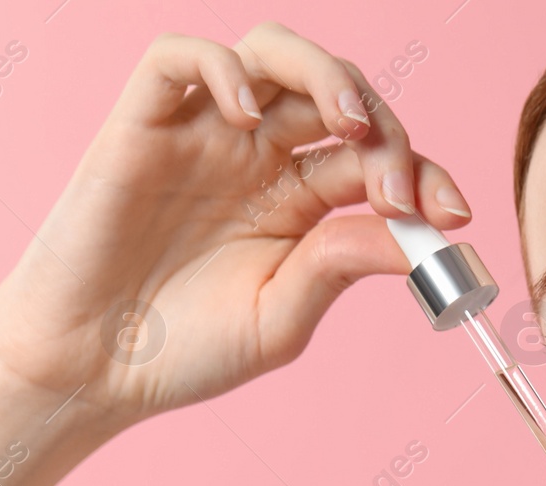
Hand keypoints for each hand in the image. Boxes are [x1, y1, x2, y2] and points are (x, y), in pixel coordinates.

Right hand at [0, 22, 469, 432]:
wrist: (92, 370)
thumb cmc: (185, 351)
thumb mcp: (281, 317)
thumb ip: (340, 265)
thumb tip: (414, 234)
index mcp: (303, 202)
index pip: (380, 159)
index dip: (426, 175)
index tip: (454, 217)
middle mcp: (261, 157)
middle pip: (341, 97)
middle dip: (387, 129)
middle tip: (399, 191)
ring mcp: (205, 135)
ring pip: (273, 56)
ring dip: (325, 74)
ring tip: (348, 124)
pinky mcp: (142, 126)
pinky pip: (180, 59)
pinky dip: (224, 68)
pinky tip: (251, 118)